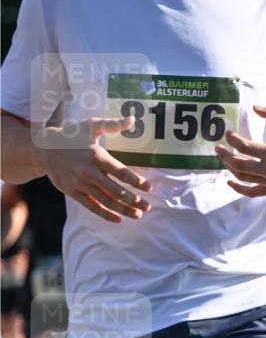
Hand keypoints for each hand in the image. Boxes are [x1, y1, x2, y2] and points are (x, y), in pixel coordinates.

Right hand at [33, 118, 151, 222]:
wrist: (44, 149)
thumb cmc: (72, 136)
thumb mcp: (91, 126)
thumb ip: (113, 125)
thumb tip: (133, 119)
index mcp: (96, 156)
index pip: (121, 172)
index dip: (136, 181)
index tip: (149, 187)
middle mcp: (88, 172)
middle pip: (115, 190)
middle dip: (134, 200)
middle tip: (148, 207)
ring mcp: (80, 184)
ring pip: (105, 201)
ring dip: (123, 209)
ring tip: (138, 214)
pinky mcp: (73, 192)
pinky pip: (92, 207)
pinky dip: (106, 214)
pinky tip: (119, 218)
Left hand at [215, 105, 265, 197]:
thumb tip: (255, 107)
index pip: (244, 147)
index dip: (232, 140)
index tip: (228, 134)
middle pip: (238, 164)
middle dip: (224, 155)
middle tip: (218, 148)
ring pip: (243, 178)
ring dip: (230, 168)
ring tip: (224, 159)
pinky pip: (252, 192)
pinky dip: (239, 188)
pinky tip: (230, 181)